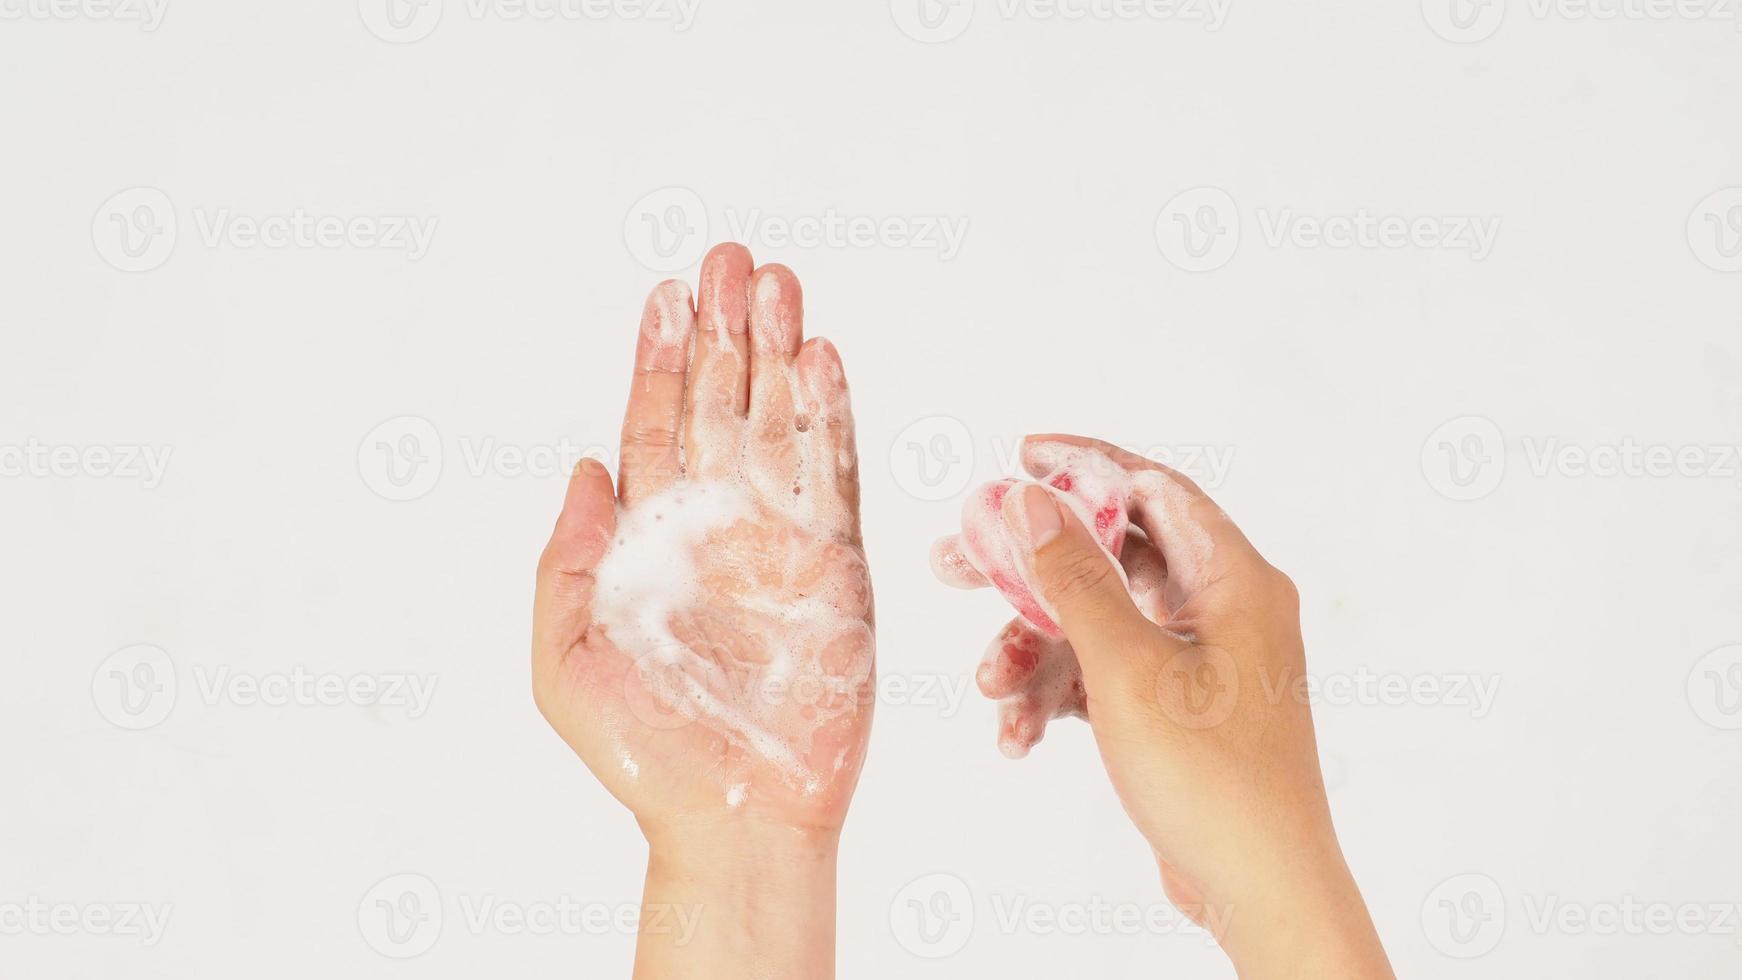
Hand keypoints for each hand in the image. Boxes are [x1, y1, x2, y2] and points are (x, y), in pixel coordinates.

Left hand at [532, 244, 871, 978]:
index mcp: (650, 542)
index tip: (664, 292)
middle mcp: (717, 528)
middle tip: (728, 257)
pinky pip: (832, 474)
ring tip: (777, 281)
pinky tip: (821, 356)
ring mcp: (780, 541)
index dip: (659, 359)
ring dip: (777, 351)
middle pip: (721, 406)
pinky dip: (829, 414)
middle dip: (722, 330)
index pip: (655, 427)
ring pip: (779, 423)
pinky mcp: (838, 565)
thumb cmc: (642, 755)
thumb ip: (565, 559)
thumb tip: (584, 465)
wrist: (735, 817)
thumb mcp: (563, 658)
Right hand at [935, 434, 1392, 979]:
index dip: (1083, 466)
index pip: (1153, 489)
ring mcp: (1199, 663)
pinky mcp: (1177, 711)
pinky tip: (1018, 736)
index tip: (1018, 455)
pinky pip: (1104, 678)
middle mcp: (1221, 609)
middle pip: (1109, 558)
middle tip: (957, 566)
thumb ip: (1073, 576)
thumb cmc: (1213, 777)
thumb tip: (1030, 498)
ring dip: (1035, 654)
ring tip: (990, 690)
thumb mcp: (1127, 666)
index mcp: (1234, 579)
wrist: (1257, 888)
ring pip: (1096, 626)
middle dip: (1029, 572)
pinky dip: (1060, 698)